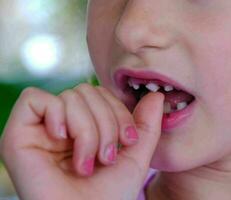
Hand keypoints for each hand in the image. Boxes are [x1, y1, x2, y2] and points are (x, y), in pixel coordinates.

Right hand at [0, 83, 163, 199]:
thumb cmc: (109, 195)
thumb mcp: (135, 156)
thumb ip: (146, 124)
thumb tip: (156, 94)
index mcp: (84, 127)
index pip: (101, 94)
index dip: (119, 111)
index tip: (128, 142)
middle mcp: (61, 125)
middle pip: (86, 91)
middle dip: (105, 124)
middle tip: (105, 158)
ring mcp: (39, 129)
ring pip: (69, 97)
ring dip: (86, 131)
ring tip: (86, 163)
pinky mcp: (17, 134)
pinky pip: (35, 98)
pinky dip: (56, 115)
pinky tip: (61, 139)